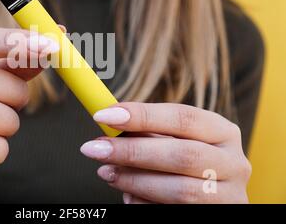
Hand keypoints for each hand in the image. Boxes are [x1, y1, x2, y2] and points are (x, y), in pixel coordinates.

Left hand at [80, 103, 251, 203]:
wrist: (209, 199)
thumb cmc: (183, 163)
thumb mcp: (173, 141)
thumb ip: (148, 132)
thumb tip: (107, 119)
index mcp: (223, 132)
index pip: (183, 117)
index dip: (142, 115)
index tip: (103, 115)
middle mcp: (234, 163)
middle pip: (182, 155)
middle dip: (131, 151)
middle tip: (93, 148)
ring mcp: (230, 197)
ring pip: (180, 190)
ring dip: (134, 181)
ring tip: (106, 173)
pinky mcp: (219, 219)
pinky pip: (174, 213)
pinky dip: (144, 203)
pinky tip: (127, 195)